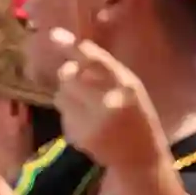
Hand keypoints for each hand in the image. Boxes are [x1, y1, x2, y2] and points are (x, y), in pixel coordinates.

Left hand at [42, 29, 162, 181]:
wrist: (141, 159)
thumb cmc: (136, 120)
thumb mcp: (130, 91)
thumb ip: (105, 74)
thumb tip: (72, 57)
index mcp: (127, 84)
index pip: (96, 60)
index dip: (73, 47)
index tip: (54, 35)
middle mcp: (110, 100)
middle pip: (69, 76)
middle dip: (67, 77)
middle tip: (78, 86)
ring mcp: (95, 120)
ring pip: (61, 96)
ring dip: (66, 99)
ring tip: (86, 110)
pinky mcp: (82, 137)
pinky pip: (63, 117)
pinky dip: (69, 119)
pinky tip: (87, 127)